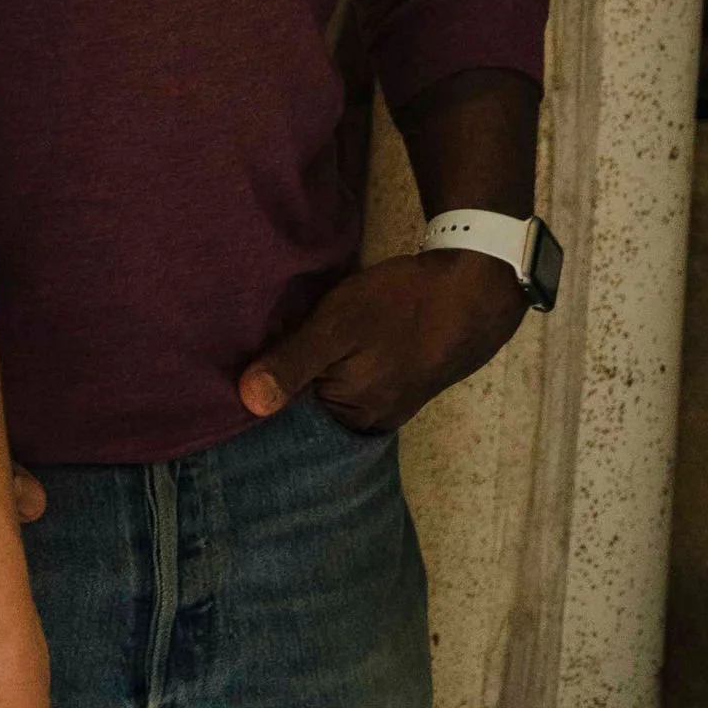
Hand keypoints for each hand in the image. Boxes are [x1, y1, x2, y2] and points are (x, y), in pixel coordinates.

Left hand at [238, 252, 524, 436]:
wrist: (473, 287)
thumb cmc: (403, 304)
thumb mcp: (338, 324)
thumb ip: (293, 363)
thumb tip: (247, 404)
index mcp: (352, 417)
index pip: (289, 419)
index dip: (263, 392)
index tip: (234, 373)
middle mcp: (371, 420)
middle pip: (312, 407)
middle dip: (287, 382)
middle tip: (256, 347)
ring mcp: (390, 401)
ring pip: (334, 391)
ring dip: (314, 369)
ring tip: (286, 339)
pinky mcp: (401, 380)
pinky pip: (356, 379)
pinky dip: (339, 362)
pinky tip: (328, 340)